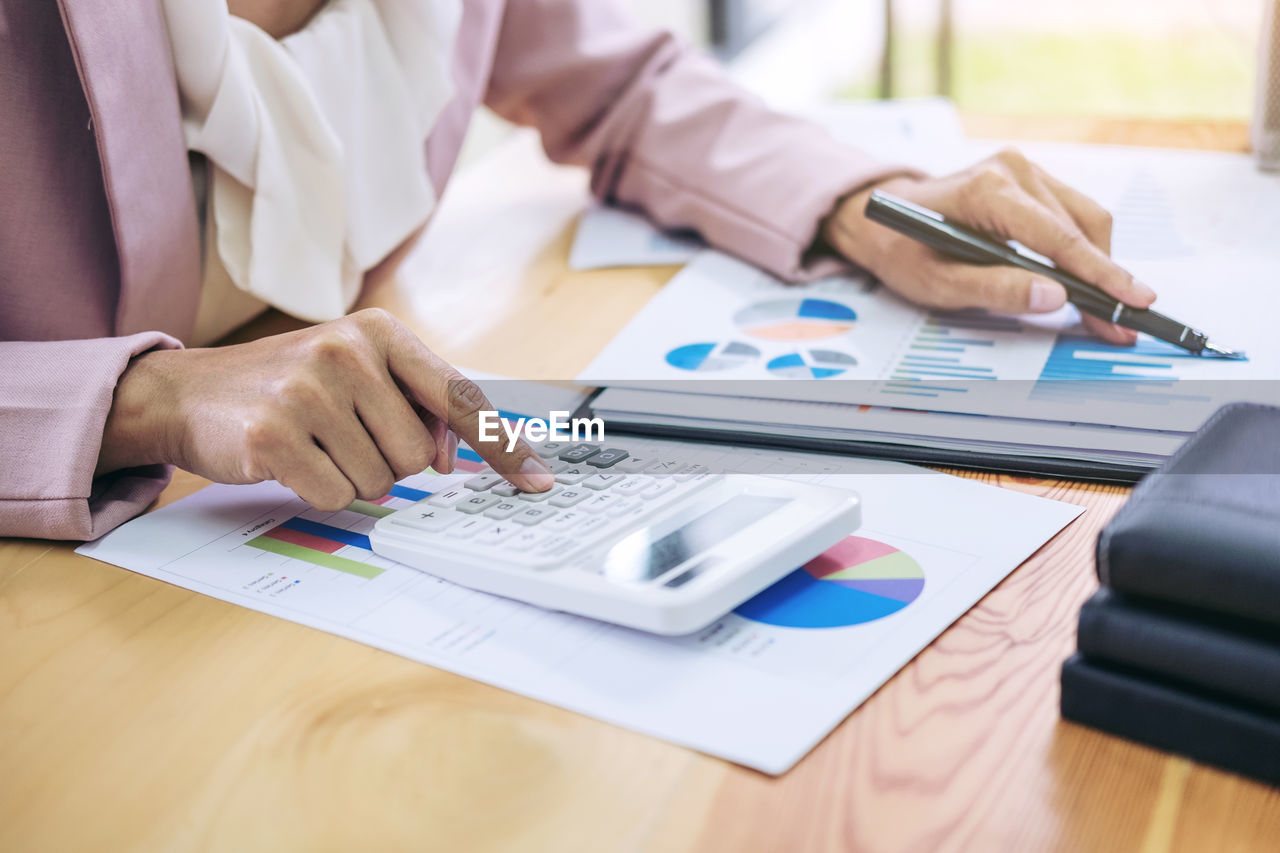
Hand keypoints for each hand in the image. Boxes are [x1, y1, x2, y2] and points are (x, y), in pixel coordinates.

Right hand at [97, 309, 554, 509]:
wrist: (190, 392)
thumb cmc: (290, 387)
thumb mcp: (357, 374)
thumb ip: (415, 405)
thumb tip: (458, 458)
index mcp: (381, 333)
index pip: (461, 399)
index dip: (504, 446)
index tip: (539, 481)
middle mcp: (349, 352)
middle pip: (421, 455)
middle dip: (390, 463)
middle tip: (345, 437)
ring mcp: (309, 390)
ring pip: (381, 480)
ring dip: (353, 477)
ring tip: (315, 443)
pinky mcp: (275, 433)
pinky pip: (337, 496)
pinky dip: (319, 491)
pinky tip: (291, 460)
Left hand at [823, 148, 1155, 343]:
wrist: (880, 217)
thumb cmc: (904, 250)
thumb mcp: (938, 282)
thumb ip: (996, 289)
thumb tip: (1054, 297)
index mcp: (987, 192)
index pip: (1058, 237)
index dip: (1101, 274)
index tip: (1134, 300)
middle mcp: (1012, 170)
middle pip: (1080, 229)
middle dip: (1105, 281)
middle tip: (1121, 326)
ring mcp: (1024, 169)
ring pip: (1085, 220)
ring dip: (1100, 266)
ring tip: (1107, 312)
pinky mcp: (1030, 178)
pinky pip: (1072, 214)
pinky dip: (1083, 250)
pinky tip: (1085, 283)